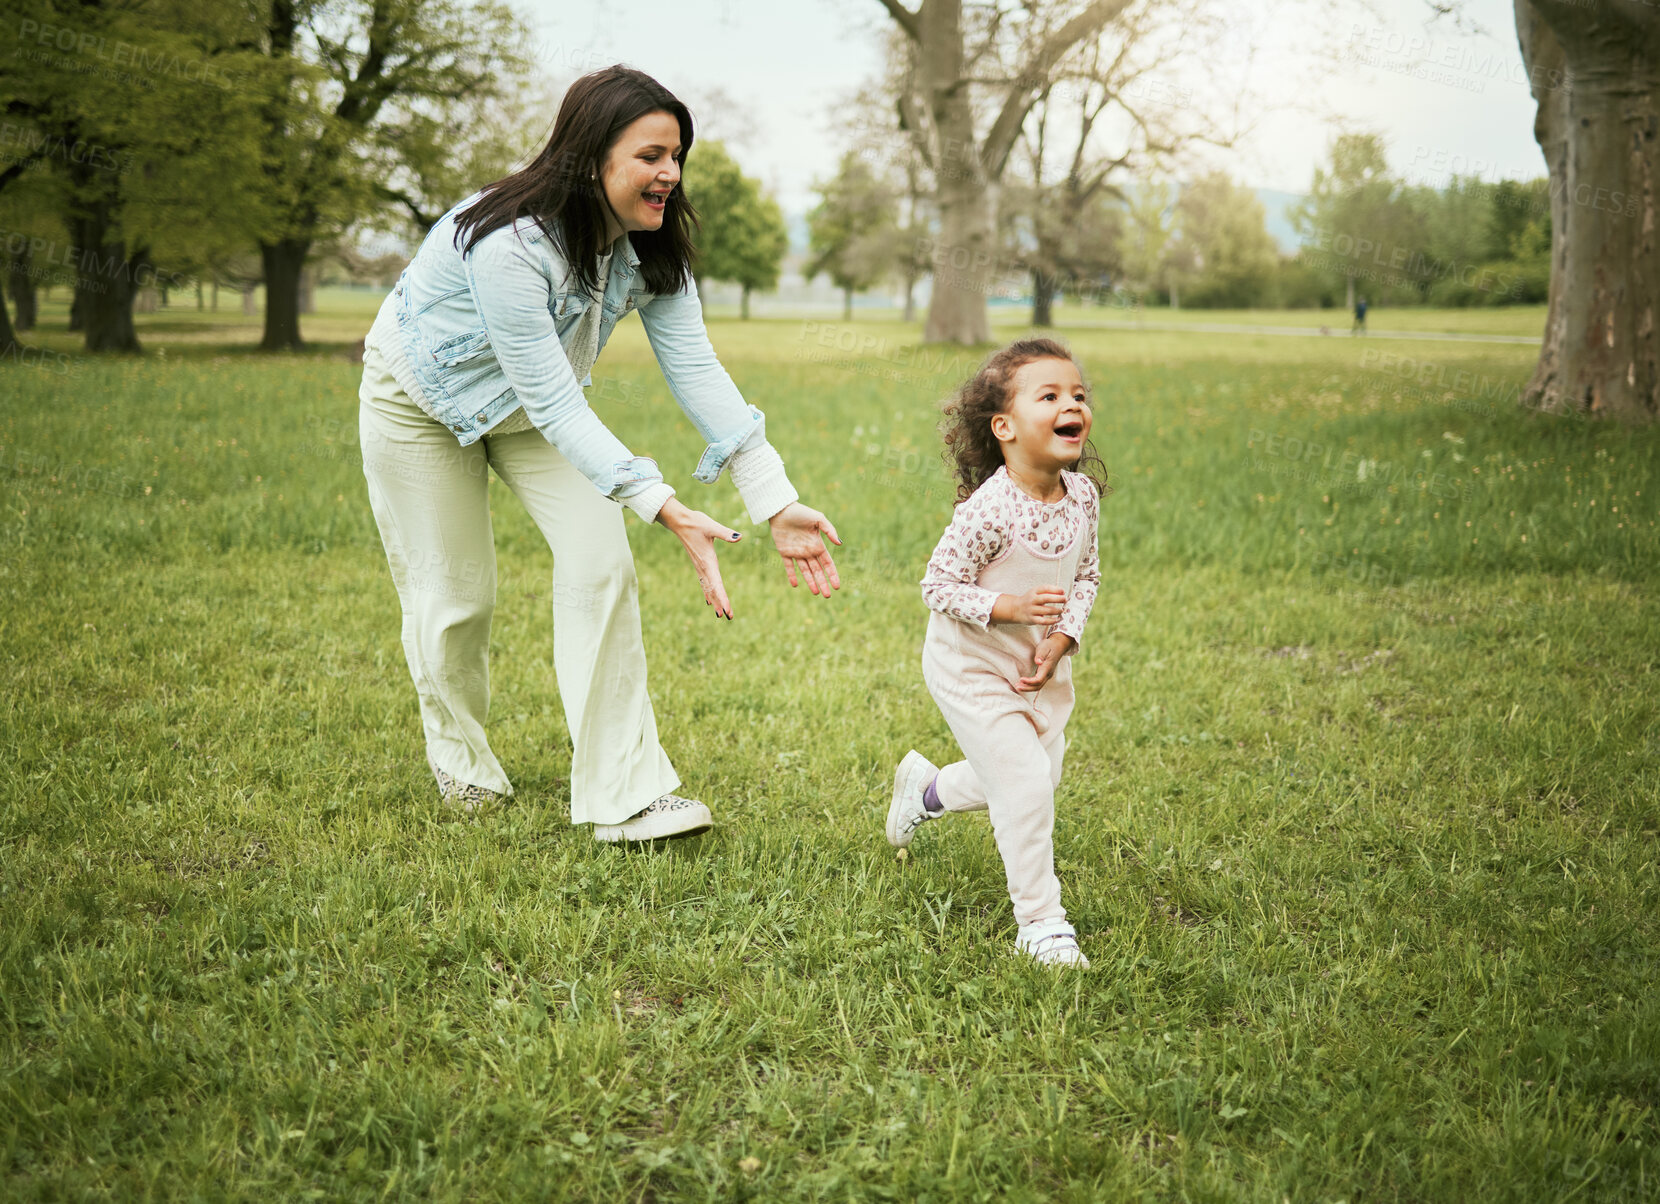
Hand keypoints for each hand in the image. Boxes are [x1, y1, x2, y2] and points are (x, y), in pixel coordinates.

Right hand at [656, 498, 741, 618]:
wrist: (679, 521)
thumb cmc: (696, 522)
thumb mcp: (712, 526)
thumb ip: (725, 533)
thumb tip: (739, 537)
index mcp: (707, 562)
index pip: (717, 584)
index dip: (722, 597)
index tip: (726, 610)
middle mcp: (703, 567)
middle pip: (713, 590)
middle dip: (720, 603)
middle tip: (728, 617)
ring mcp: (700, 567)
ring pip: (708, 588)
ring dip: (714, 601)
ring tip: (720, 614)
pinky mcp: (698, 564)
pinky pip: (704, 582)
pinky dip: (708, 592)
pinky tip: (709, 600)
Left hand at [768, 502, 841, 596]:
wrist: (782, 509)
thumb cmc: (801, 512)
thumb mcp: (818, 519)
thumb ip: (829, 530)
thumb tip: (840, 544)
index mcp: (818, 544)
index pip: (827, 563)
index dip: (832, 574)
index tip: (837, 586)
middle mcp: (808, 551)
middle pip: (817, 571)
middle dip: (823, 583)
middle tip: (827, 595)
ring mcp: (796, 552)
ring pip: (805, 571)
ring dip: (810, 582)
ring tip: (816, 593)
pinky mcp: (784, 551)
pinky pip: (789, 566)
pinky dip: (792, 575)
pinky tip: (795, 585)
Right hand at [995, 586, 1067, 625]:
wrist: (1015, 609)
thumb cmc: (1030, 600)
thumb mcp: (1036, 592)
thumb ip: (1047, 591)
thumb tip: (1062, 592)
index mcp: (1034, 591)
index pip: (1045, 588)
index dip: (1055, 589)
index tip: (1063, 591)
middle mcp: (1032, 600)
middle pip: (1045, 598)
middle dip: (1057, 599)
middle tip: (1065, 599)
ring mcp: (1031, 610)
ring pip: (1046, 610)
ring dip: (1056, 610)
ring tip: (1062, 610)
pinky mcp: (1032, 619)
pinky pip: (1043, 621)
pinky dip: (1051, 621)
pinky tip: (1057, 619)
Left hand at [1017, 632, 1074, 691]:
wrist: (1059, 645)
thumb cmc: (1050, 645)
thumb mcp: (1044, 647)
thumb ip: (1041, 655)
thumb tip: (1038, 662)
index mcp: (1047, 668)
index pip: (1038, 680)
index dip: (1029, 682)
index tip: (1020, 679)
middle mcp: (1048, 674)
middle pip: (1038, 686)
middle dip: (1027, 688)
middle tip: (1016, 687)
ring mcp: (1047, 675)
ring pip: (1038, 686)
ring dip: (1028, 688)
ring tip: (1018, 687)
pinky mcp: (1045, 674)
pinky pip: (1038, 683)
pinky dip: (1030, 685)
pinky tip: (1023, 684)